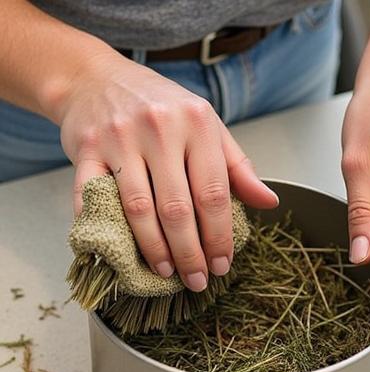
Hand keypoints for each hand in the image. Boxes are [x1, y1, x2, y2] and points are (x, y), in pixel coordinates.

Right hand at [55, 50, 278, 287]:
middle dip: (190, 253)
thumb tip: (270, 202)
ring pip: (139, 208)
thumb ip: (238, 168)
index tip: (223, 264)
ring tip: (167, 272)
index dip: (219, 237)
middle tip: (198, 280)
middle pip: (178, 208)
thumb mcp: (207, 127)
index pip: (214, 195)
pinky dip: (107, 228)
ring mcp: (119, 138)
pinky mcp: (85, 148)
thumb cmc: (160, 108)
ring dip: (155, 249)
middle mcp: (158, 128)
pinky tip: (122, 252)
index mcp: (196, 124)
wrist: (95, 78)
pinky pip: (93, 196)